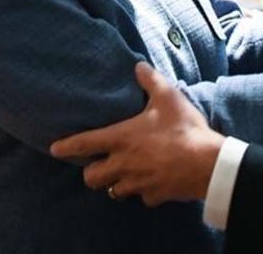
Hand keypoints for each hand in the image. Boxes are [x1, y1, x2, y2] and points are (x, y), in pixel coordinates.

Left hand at [50, 62, 223, 205]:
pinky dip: (144, 192)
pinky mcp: (154, 196)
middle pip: (92, 178)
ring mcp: (138, 183)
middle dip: (91, 173)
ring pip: (114, 191)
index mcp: (122, 139)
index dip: (67, 147)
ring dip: (115, 184)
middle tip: (98, 165)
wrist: (208, 163)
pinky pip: (142, 197)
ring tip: (122, 175)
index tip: (54, 149)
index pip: (85, 144)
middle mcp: (124, 164)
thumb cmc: (184, 128)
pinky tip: (151, 184)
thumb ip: (150, 80)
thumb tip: (138, 65)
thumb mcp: (168, 97)